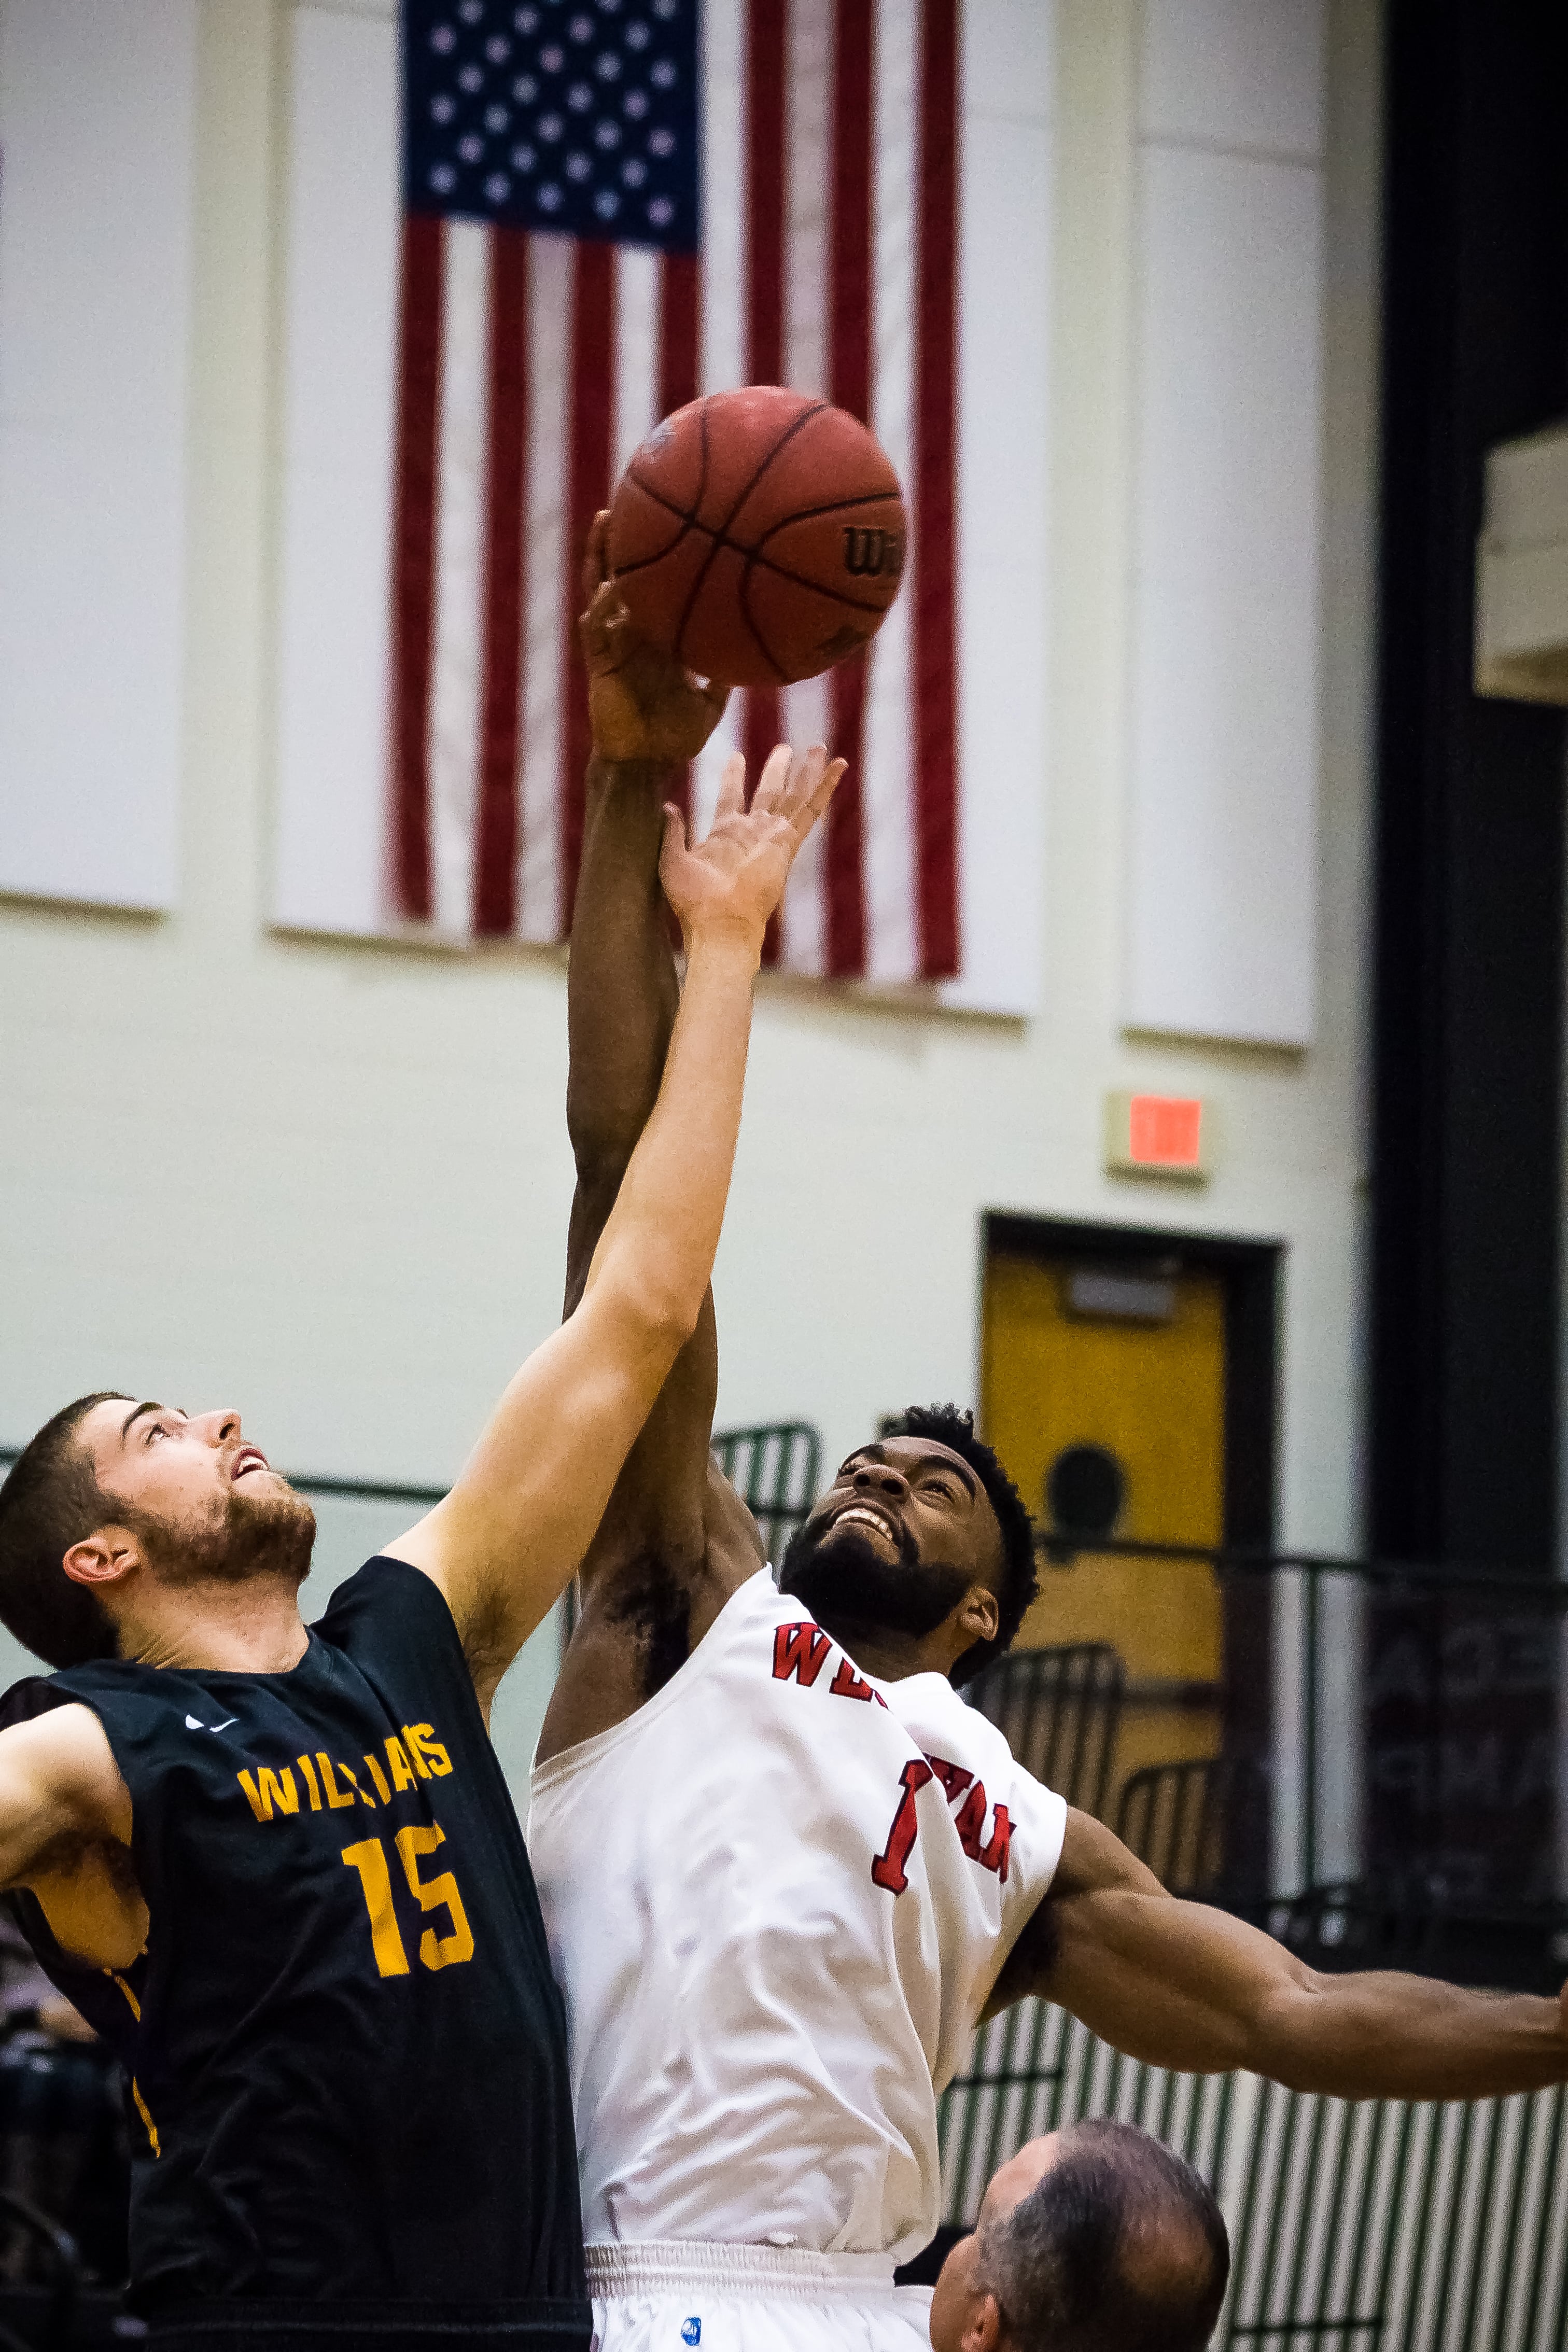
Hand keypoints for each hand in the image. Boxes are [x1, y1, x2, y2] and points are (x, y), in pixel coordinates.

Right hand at [581, 512, 729, 763]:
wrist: (643, 765)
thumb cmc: (675, 738)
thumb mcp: (711, 703)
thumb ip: (727, 676)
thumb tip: (760, 655)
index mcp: (654, 636)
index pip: (651, 585)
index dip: (653, 554)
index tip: (669, 515)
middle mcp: (630, 633)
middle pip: (620, 574)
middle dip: (621, 539)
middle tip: (630, 496)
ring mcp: (612, 645)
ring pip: (599, 590)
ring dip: (601, 557)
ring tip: (607, 522)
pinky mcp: (598, 665)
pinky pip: (596, 630)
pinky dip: (603, 608)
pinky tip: (610, 590)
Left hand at [660, 743, 845, 953]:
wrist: (718, 922)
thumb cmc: (693, 901)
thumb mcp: (672, 860)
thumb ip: (674, 832)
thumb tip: (668, 807)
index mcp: (725, 835)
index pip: (732, 796)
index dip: (733, 776)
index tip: (737, 756)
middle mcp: (753, 833)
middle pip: (770, 792)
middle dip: (778, 769)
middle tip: (785, 747)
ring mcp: (773, 837)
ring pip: (794, 796)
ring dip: (806, 771)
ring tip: (818, 746)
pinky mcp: (789, 843)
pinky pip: (811, 809)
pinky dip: (826, 786)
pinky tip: (838, 766)